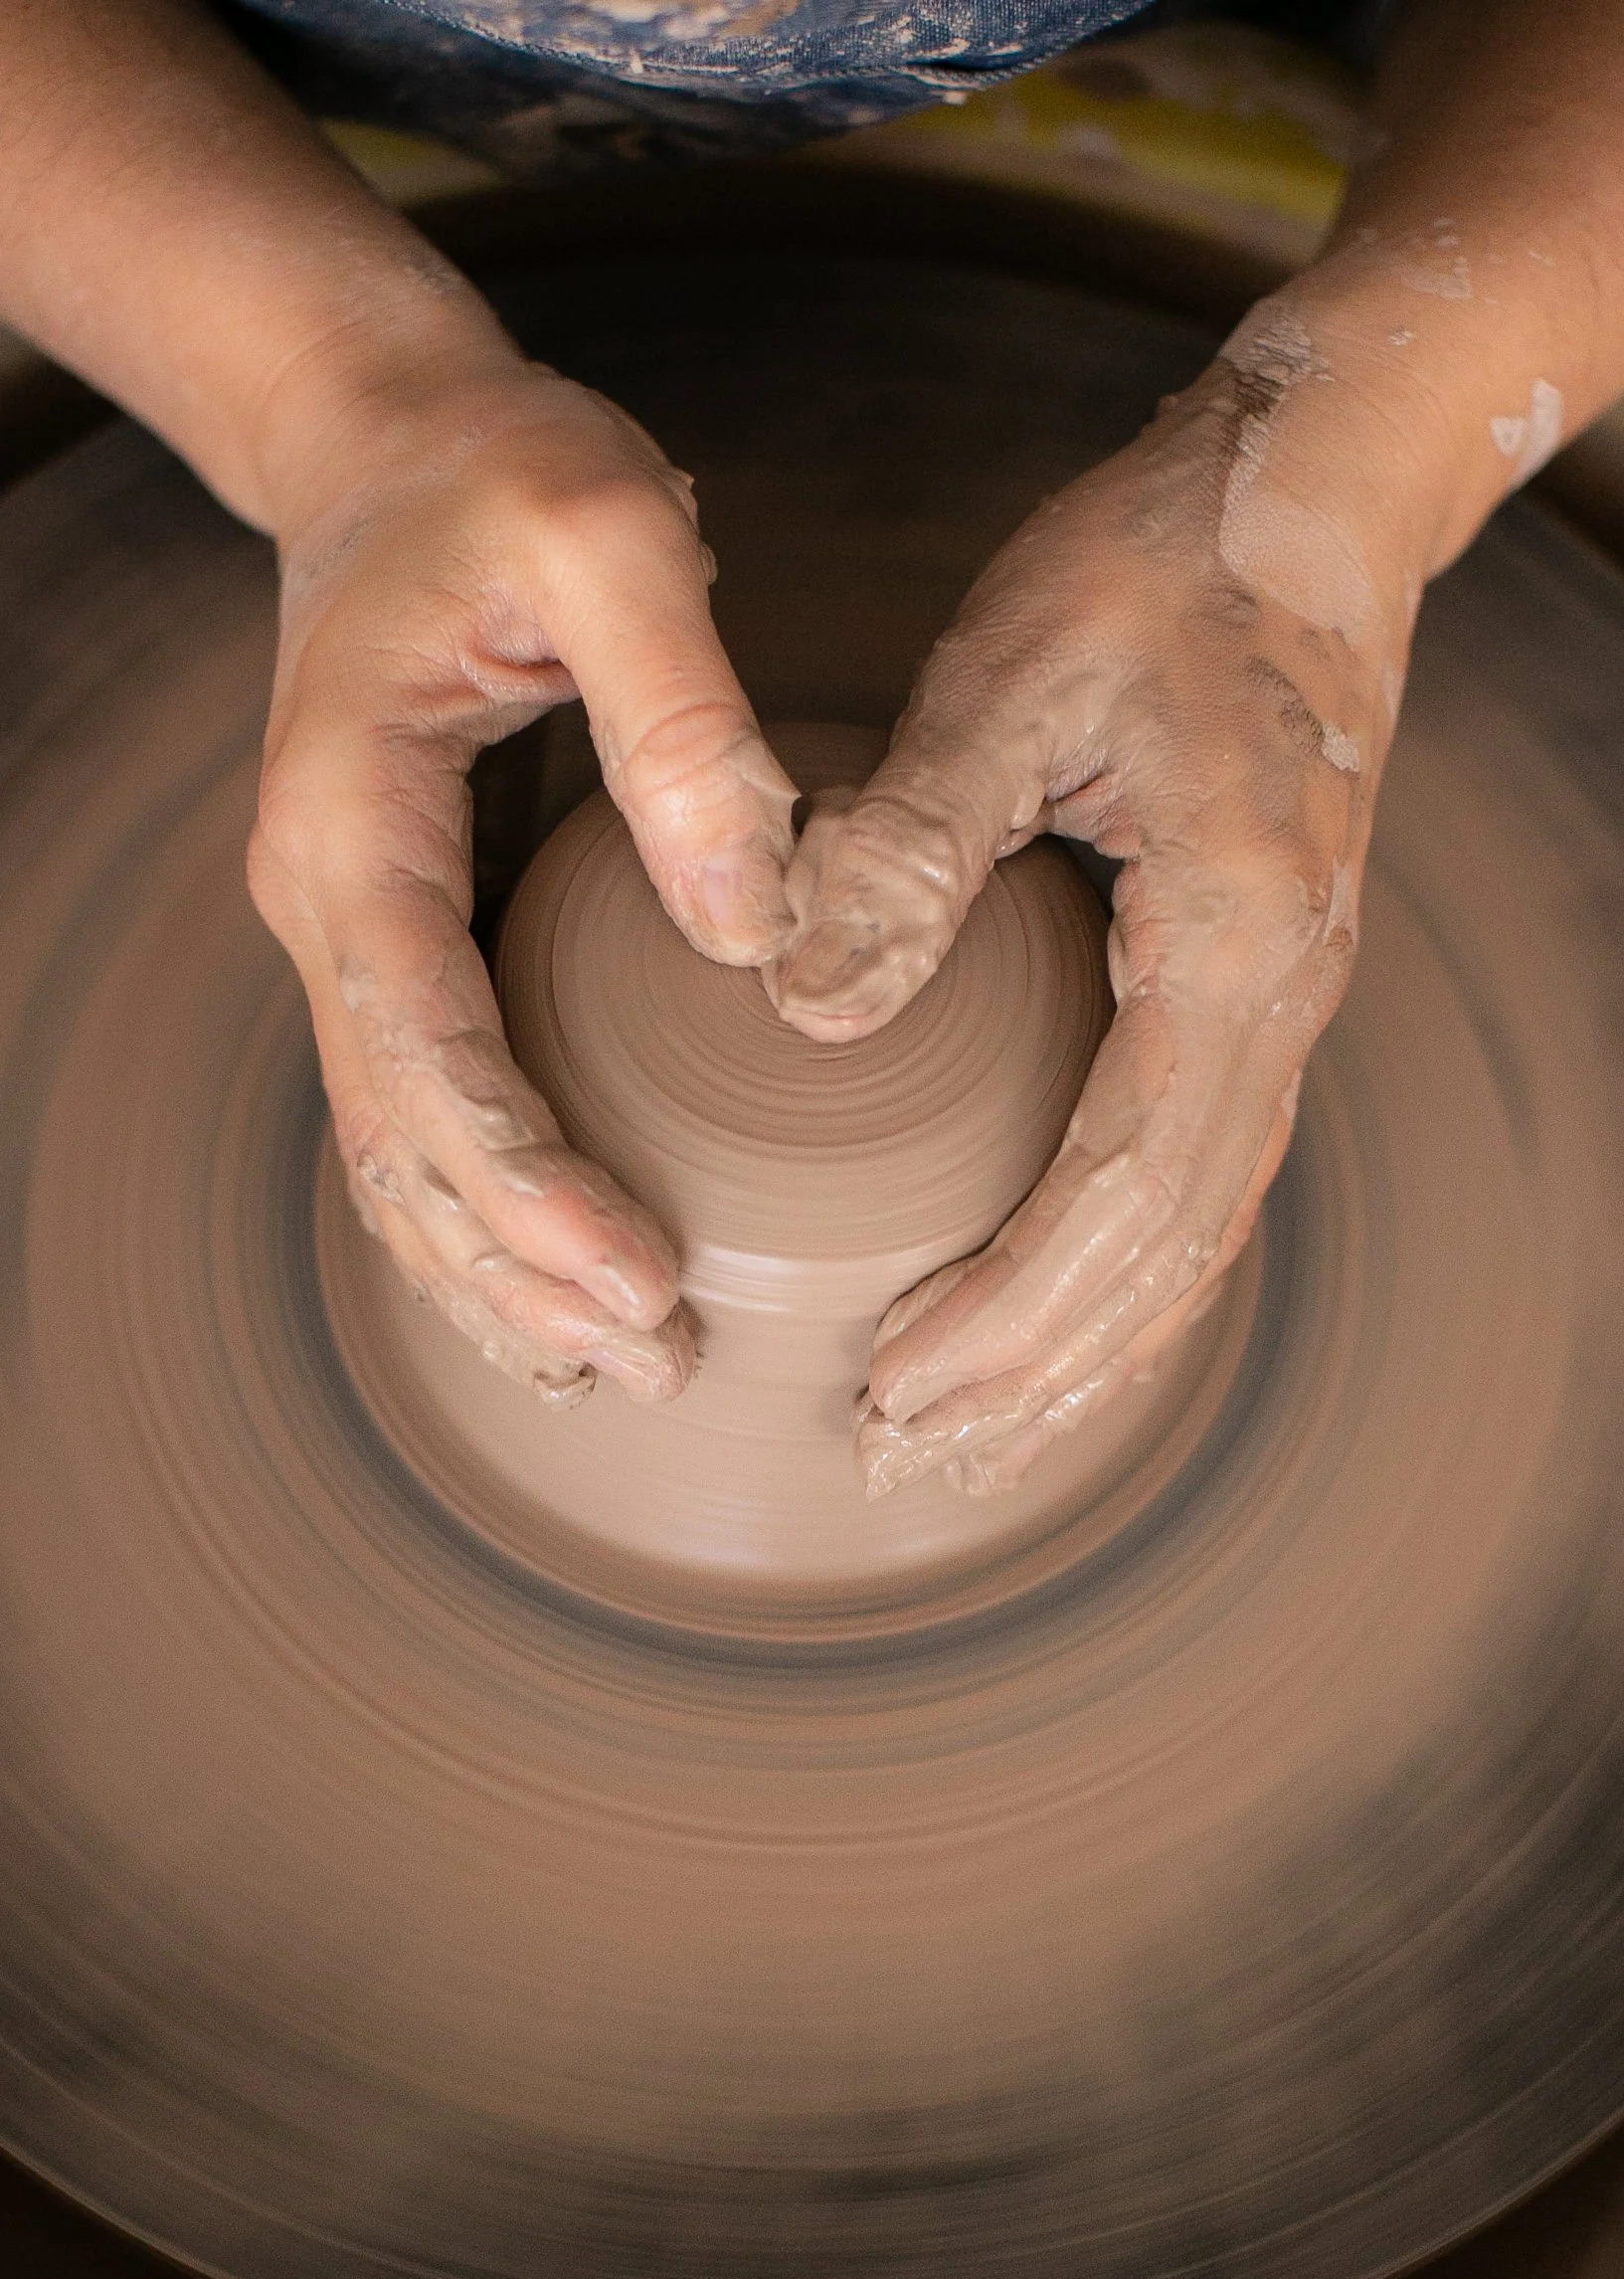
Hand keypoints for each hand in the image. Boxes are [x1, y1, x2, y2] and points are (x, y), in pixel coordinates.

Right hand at [248, 360, 797, 1404]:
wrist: (391, 440)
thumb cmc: (499, 472)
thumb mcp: (606, 534)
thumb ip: (680, 715)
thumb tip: (749, 922)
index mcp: (351, 823)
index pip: (425, 1047)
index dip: (527, 1181)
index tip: (642, 1274)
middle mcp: (325, 902)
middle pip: (400, 1141)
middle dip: (518, 1270)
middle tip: (661, 1362)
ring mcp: (352, 931)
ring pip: (395, 1154)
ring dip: (492, 1274)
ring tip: (615, 1370)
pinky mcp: (406, 938)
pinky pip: (424, 1110)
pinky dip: (481, 1216)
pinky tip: (555, 1287)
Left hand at [768, 320, 1422, 1492]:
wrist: (1318, 487)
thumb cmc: (1165, 558)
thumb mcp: (1014, 673)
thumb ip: (908, 844)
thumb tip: (807, 1012)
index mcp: (1231, 940)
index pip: (1117, 1186)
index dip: (1006, 1309)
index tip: (892, 1385)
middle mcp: (1281, 999)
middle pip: (1166, 1251)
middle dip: (1036, 1375)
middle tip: (901, 1460)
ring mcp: (1283, 1000)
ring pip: (1193, 1232)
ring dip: (1085, 1350)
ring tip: (971, 1441)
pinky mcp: (1252, 983)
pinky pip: (1197, 1173)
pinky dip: (1124, 1273)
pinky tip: (1055, 1318)